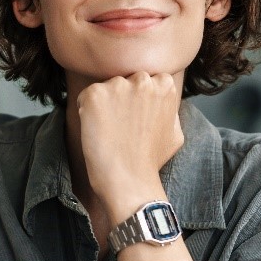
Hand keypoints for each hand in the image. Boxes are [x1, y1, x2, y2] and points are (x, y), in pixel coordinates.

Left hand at [76, 72, 184, 224]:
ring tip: (109, 131)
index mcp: (164, 85)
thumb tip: (162, 101)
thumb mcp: (175, 132)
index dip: (138, 99)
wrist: (130, 181)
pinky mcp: (95, 95)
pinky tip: (96, 131)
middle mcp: (142, 80)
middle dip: (121, 98)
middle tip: (121, 126)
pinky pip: (85, 96)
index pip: (146, 79)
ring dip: (104, 105)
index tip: (136, 118)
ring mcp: (118, 86)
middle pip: (125, 80)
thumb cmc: (151, 161)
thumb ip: (169, 109)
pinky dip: (86, 112)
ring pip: (105, 88)